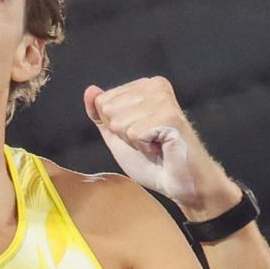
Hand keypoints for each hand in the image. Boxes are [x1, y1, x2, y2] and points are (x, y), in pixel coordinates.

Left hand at [85, 78, 239, 221]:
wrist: (179, 183)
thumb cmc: (152, 160)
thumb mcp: (117, 135)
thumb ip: (100, 113)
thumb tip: (90, 90)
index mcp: (145, 85)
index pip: (103, 100)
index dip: (115, 126)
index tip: (138, 134)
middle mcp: (156, 86)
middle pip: (109, 108)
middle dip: (123, 133)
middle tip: (148, 141)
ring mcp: (164, 100)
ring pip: (120, 121)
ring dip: (135, 142)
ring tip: (155, 145)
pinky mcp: (170, 116)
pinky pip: (134, 133)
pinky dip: (144, 148)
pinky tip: (161, 148)